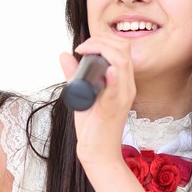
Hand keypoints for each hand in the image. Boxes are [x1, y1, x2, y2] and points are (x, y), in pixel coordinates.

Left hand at [60, 36, 135, 168]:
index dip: (105, 39)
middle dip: (102, 40)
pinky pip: (116, 91)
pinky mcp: (113, 109)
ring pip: (122, 64)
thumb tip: (65, 54)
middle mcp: (126, 87)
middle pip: (123, 51)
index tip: (84, 45)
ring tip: (85, 52)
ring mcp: (122, 97)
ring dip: (103, 50)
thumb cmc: (94, 126)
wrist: (98, 152)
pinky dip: (113, 79)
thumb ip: (75, 74)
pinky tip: (108, 71)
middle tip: (83, 47)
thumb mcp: (84, 94)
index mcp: (122, 82)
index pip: (123, 49)